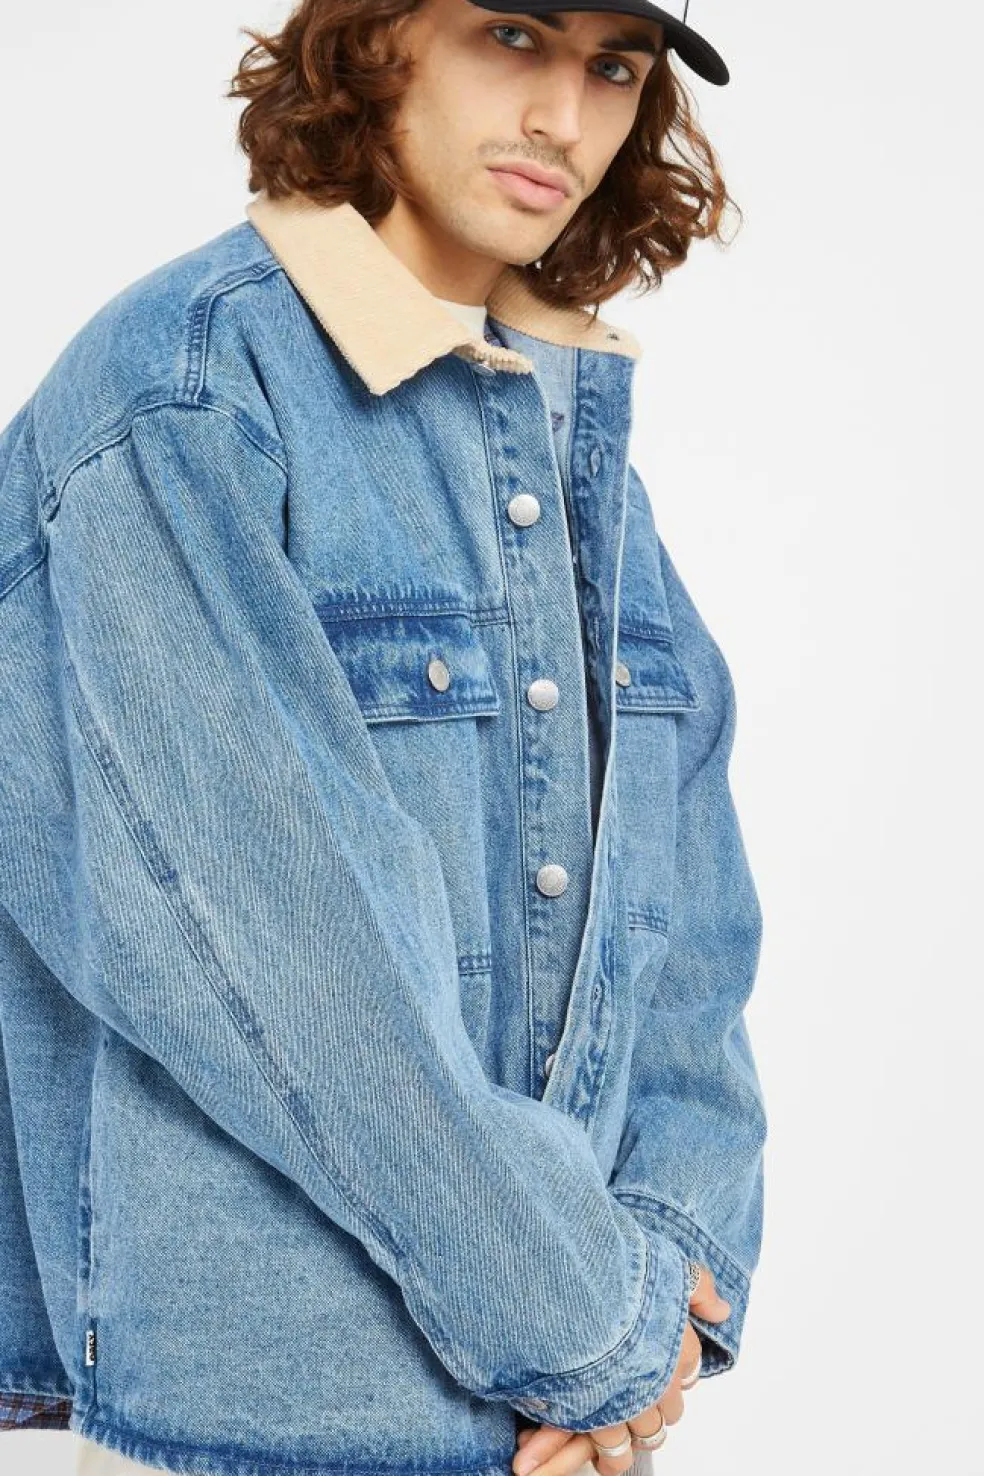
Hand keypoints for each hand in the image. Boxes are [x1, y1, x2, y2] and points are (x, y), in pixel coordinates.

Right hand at [511, 1261, 729, 1475]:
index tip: (663, 1365)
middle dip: (658, 1403)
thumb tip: (722, 1309)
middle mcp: (662, 1380)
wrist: (571, 1295)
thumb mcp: (665, 1264)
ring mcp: (633, 1404)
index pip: (691, 1369)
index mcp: (679, 1344)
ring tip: (621, 1425)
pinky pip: (615, 1452)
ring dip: (636, 1431)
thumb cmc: (614, 1275)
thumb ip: (698, 1287)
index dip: (676, 1369)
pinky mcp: (600, 1420)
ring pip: (648, 1434)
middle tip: (639, 1394)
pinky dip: (611, 1455)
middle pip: (672, 1408)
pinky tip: (605, 1452)